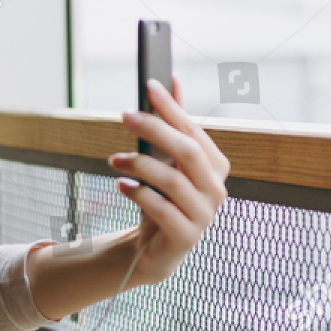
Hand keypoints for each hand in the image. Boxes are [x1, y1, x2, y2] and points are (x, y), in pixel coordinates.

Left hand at [110, 77, 230, 285]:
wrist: (154, 250)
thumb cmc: (161, 200)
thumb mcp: (165, 162)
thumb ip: (172, 124)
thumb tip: (173, 81)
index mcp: (215, 166)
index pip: (194, 130)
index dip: (172, 107)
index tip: (149, 85)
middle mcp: (216, 189)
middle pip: (187, 151)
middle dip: (155, 129)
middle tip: (125, 115)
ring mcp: (204, 215)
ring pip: (173, 181)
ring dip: (139, 165)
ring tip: (114, 159)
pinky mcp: (187, 237)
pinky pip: (163, 211)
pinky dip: (140, 194)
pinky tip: (121, 185)